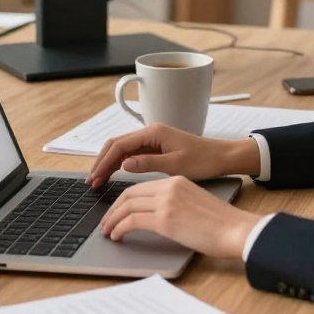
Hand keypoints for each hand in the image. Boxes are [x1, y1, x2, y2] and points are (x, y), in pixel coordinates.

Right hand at [87, 122, 259, 189]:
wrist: (221, 157)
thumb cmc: (202, 160)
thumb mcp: (175, 165)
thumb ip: (147, 163)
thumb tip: (124, 164)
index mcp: (153, 132)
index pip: (120, 145)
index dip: (104, 162)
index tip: (95, 178)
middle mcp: (150, 132)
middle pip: (117, 144)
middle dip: (102, 161)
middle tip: (91, 182)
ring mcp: (153, 139)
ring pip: (123, 149)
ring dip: (109, 163)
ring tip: (98, 181)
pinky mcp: (156, 147)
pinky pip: (132, 154)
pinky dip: (120, 164)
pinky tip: (114, 175)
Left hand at [101, 175, 262, 259]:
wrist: (235, 229)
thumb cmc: (221, 223)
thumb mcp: (194, 203)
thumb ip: (175, 203)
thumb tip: (157, 216)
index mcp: (177, 181)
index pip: (141, 187)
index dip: (124, 199)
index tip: (117, 211)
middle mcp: (170, 187)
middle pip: (130, 194)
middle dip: (114, 209)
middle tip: (106, 222)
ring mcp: (167, 202)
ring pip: (127, 206)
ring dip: (112, 219)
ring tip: (107, 231)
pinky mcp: (165, 219)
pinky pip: (132, 221)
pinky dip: (119, 228)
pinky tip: (116, 236)